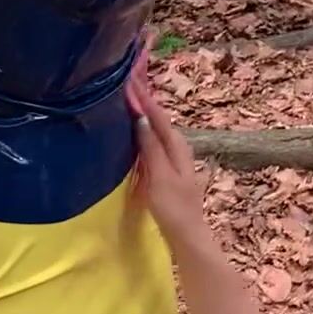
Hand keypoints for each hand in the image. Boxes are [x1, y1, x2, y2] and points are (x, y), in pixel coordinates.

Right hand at [126, 77, 206, 246]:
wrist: (186, 235)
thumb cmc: (173, 207)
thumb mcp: (159, 175)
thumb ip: (151, 146)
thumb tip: (140, 117)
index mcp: (177, 145)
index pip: (158, 115)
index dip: (144, 96)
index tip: (129, 78)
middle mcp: (178, 147)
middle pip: (158, 119)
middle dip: (143, 100)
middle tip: (125, 83)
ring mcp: (174, 159)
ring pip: (157, 130)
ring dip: (143, 115)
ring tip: (127, 100)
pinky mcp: (167, 170)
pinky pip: (154, 142)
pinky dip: (143, 131)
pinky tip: (134, 132)